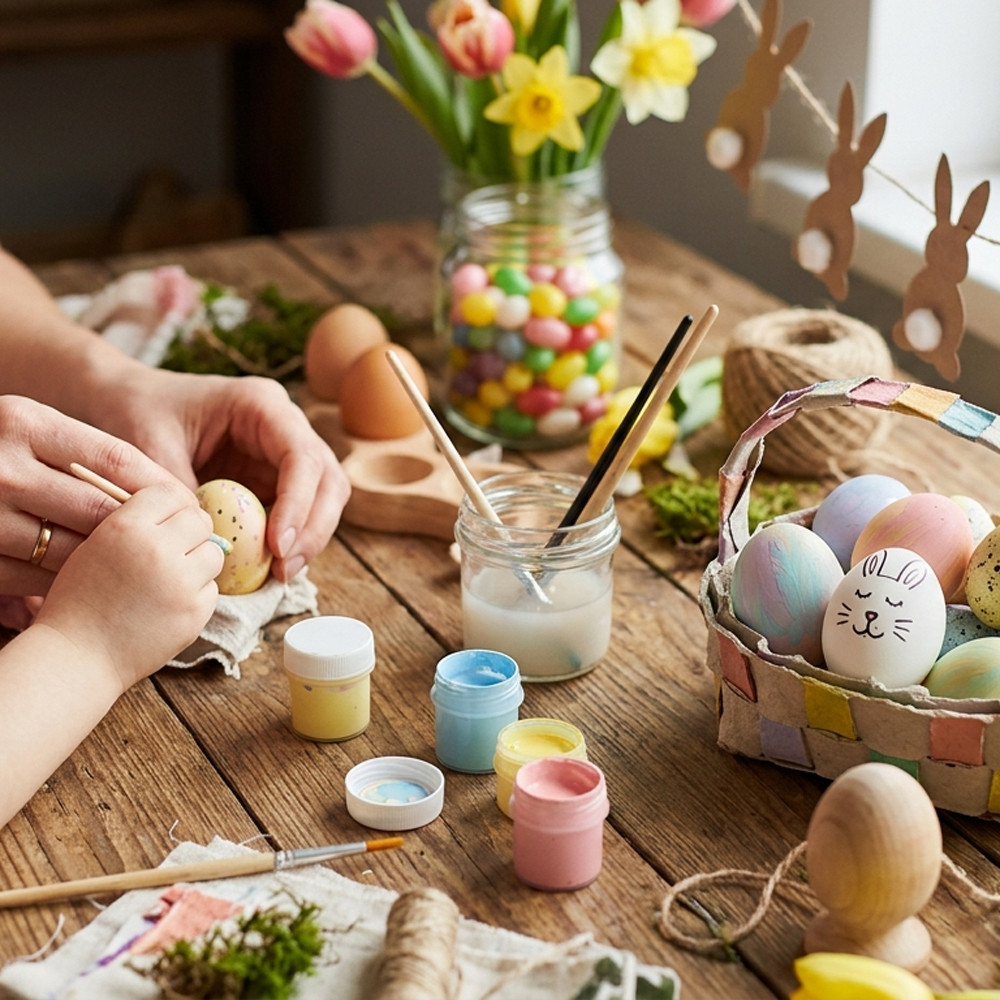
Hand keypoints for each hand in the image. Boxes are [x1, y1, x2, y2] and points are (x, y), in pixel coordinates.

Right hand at [0, 395, 181, 600]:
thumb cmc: (4, 453)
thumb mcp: (37, 433)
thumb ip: (91, 456)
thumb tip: (175, 497)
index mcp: (22, 422)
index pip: (115, 459)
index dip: (160, 487)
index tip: (190, 506)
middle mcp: (1, 467)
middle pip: (99, 511)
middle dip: (146, 531)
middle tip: (180, 545)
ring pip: (74, 550)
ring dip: (113, 563)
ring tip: (144, 568)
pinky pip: (36, 578)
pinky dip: (70, 582)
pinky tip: (93, 581)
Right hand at [33, 480, 223, 692]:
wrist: (77, 657)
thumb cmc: (80, 600)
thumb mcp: (94, 546)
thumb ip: (133, 522)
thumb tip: (178, 504)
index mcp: (125, 527)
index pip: (170, 494)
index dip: (170, 506)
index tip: (167, 518)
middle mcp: (157, 549)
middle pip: (199, 520)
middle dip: (189, 531)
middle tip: (174, 548)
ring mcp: (181, 582)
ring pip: (212, 552)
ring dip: (197, 561)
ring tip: (170, 577)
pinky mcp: (196, 611)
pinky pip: (212, 588)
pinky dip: (197, 593)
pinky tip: (168, 604)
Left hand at [86, 368, 349, 580]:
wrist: (126, 400)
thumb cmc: (138, 412)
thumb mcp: (152, 449)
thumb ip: (184, 494)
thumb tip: (216, 544)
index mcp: (261, 404)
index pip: (302, 456)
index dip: (298, 503)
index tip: (277, 545)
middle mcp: (284, 426)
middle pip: (328, 479)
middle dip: (313, 527)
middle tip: (285, 568)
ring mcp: (283, 453)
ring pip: (325, 498)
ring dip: (309, 538)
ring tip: (281, 573)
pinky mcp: (274, 478)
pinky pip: (300, 512)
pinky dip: (292, 540)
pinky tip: (271, 566)